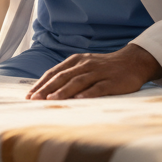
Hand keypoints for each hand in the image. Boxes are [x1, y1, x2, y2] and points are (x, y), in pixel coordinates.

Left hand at [26, 44, 161, 99]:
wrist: (133, 61)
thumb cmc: (104, 67)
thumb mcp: (85, 66)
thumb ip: (69, 74)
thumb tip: (48, 89)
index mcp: (76, 61)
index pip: (54, 72)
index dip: (41, 83)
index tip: (29, 95)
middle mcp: (85, 65)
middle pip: (62, 77)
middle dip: (47, 88)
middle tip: (34, 99)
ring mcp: (99, 72)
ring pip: (78, 81)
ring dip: (63, 91)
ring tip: (51, 100)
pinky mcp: (112, 81)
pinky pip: (99, 87)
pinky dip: (88, 93)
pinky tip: (79, 99)